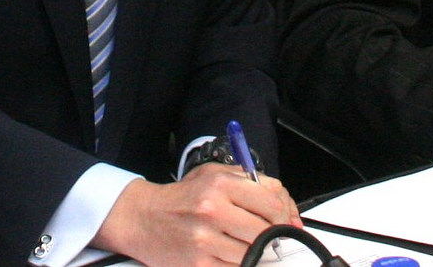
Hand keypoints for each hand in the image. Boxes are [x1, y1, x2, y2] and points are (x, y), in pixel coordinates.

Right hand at [93, 166, 300, 266]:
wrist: (144, 218)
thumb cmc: (183, 197)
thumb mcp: (213, 175)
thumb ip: (249, 182)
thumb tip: (284, 205)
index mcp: (220, 185)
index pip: (270, 203)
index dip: (286, 216)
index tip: (289, 224)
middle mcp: (212, 210)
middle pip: (264, 231)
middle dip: (275, 237)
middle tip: (276, 239)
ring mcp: (205, 239)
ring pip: (252, 254)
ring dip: (259, 254)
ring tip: (253, 246)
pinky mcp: (198, 263)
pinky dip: (240, 264)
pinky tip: (234, 255)